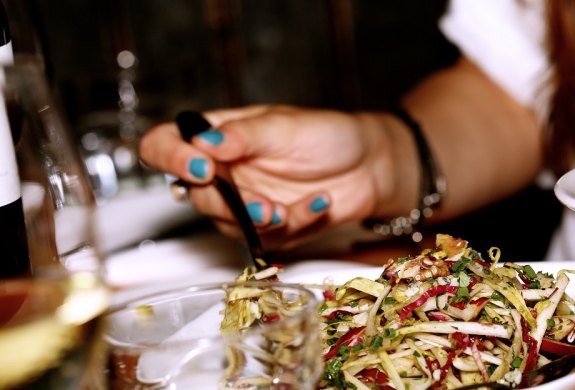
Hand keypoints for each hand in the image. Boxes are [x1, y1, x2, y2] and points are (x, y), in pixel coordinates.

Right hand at [139, 105, 417, 249]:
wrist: (371, 165)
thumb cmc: (327, 135)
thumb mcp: (284, 126)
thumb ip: (243, 136)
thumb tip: (201, 142)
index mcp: (217, 136)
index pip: (164, 145)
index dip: (170, 158)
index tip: (199, 167)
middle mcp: (222, 172)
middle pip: (192, 195)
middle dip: (223, 202)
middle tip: (258, 201)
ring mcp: (243, 202)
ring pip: (226, 224)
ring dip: (257, 220)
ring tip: (286, 208)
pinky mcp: (269, 229)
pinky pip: (267, 238)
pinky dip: (296, 222)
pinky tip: (320, 202)